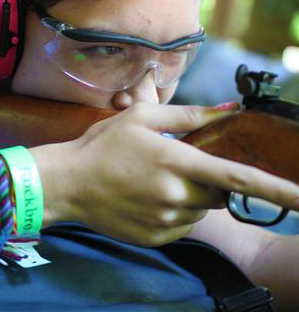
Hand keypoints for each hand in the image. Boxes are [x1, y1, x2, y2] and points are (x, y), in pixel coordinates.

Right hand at [31, 102, 298, 246]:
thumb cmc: (104, 145)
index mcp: (176, 162)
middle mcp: (175, 197)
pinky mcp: (155, 238)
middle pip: (217, 194)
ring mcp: (164, 222)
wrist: (69, 182)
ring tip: (155, 182)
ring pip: (198, 210)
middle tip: (177, 166)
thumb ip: (192, 115)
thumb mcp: (144, 119)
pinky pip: (180, 225)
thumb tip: (231, 108)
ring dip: (188, 196)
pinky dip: (174, 212)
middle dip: (208, 181)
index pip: (238, 179)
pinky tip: (147, 199)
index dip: (278, 190)